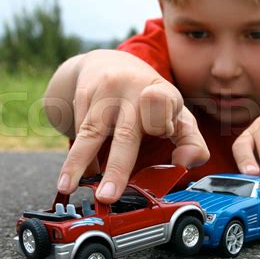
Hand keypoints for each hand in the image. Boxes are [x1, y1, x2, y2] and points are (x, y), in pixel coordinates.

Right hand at [56, 50, 208, 202]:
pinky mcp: (84, 93)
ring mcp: (107, 90)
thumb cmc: (150, 99)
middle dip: (117, 166)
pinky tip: (76, 174)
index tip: (164, 136)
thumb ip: (191, 142)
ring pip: (92, 130)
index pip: (165, 109)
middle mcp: (135, 89)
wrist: (110, 63)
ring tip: (68, 186)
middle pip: (127, 132)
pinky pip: (79, 129)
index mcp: (164, 95)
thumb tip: (184, 164)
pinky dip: (78, 155)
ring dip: (78, 161)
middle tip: (108, 195)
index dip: (163, 123)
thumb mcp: (177, 115)